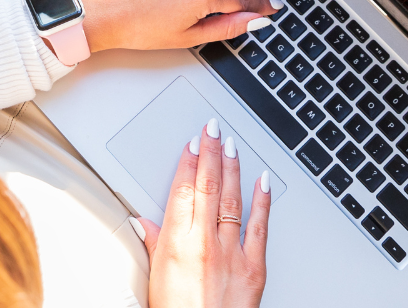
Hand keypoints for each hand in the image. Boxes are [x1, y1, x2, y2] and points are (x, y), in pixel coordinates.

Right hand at [137, 120, 270, 307]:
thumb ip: (154, 244)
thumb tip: (144, 221)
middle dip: (210, 152)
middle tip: (212, 129)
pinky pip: (259, 226)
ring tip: (231, 144)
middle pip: (208, 185)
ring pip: (232, 198)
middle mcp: (205, 243)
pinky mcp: (255, 268)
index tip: (191, 143)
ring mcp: (232, 253)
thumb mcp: (156, 279)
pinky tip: (262, 181)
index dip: (188, 161)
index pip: (183, 189)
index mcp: (178, 243)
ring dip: (232, 167)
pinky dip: (262, 201)